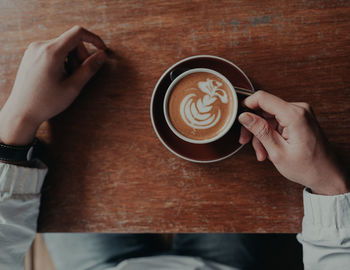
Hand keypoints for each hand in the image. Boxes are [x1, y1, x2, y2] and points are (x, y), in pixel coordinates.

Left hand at [0, 26, 106, 145]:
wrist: (22, 112)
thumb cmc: (47, 102)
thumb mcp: (73, 87)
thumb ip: (89, 69)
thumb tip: (102, 55)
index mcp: (51, 52)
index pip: (78, 33)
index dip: (94, 39)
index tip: (102, 50)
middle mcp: (40, 46)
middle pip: (71, 41)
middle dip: (80, 56)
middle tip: (79, 75)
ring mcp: (34, 49)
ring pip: (63, 46)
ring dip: (71, 59)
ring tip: (66, 78)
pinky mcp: (31, 54)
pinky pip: (53, 51)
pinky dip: (61, 60)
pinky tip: (58, 76)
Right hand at [238, 91, 347, 194]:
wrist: (327, 175)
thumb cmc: (307, 167)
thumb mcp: (277, 151)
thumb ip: (259, 130)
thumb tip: (244, 116)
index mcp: (294, 115)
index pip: (262, 98)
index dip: (247, 106)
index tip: (239, 119)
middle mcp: (299, 109)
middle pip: (264, 109)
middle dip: (254, 127)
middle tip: (246, 142)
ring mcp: (301, 114)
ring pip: (269, 118)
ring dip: (262, 135)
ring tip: (262, 153)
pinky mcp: (300, 119)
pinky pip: (278, 122)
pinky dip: (271, 135)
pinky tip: (269, 150)